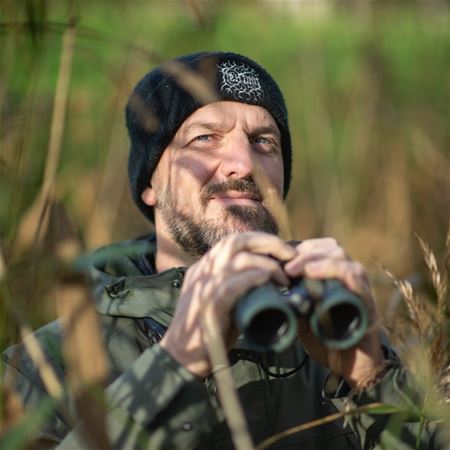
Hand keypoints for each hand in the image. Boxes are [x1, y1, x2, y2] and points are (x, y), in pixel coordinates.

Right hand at [160, 232, 295, 377]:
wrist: (181, 357)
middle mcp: (202, 271)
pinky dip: (252, 278)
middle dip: (268, 243)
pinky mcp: (209, 306)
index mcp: (204, 268)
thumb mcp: (219, 299)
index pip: (233, 241)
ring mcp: (204, 287)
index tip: (282, 252)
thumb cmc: (207, 331)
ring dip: (267, 265)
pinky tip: (267, 281)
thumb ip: (235, 285)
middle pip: (235, 241)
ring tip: (283, 279)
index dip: (260, 241)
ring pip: (237, 259)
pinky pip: (232, 284)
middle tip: (291, 255)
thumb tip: (266, 277)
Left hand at [283, 238, 384, 388]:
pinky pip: (352, 274)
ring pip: (339, 255)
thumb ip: (292, 298)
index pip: (318, 248)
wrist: (351, 366)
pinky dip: (331, 269)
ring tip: (293, 269)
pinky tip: (312, 273)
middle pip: (328, 246)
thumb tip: (267, 285)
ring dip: (313, 257)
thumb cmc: (326, 339)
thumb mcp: (302, 315)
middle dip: (303, 251)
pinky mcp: (366, 297)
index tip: (276, 258)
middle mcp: (348, 274)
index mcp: (334, 275)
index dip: (297, 249)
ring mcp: (359, 284)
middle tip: (284, 265)